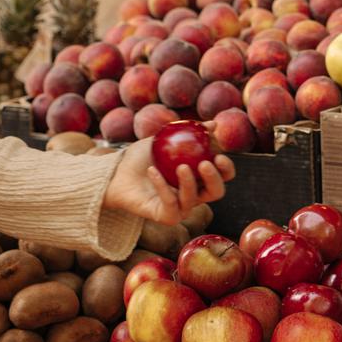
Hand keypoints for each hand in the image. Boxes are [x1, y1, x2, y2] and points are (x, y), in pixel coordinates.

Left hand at [101, 137, 233, 226]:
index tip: (219, 154)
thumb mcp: (164, 138)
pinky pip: (170, 205)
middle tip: (206, 163)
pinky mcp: (165, 216)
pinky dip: (163, 187)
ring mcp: (180, 207)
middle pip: (216, 192)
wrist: (115, 173)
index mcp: (198, 176)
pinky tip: (152, 171)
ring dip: (189, 183)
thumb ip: (188, 131)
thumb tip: (214, 125)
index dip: (226, 168)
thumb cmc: (140, 157)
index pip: (222, 175)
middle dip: (215, 179)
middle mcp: (193, 194)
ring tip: (180, 166)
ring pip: (194, 199)